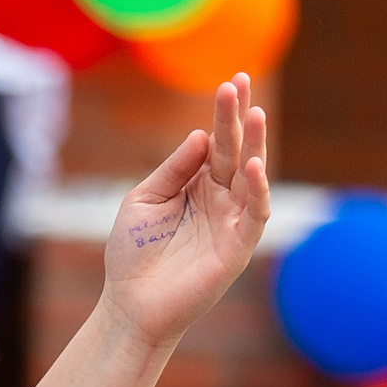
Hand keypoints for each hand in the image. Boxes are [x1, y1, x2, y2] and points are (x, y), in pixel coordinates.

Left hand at [102, 74, 271, 351]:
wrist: (131, 304)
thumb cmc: (133, 254)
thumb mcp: (144, 200)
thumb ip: (173, 170)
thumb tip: (201, 136)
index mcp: (197, 184)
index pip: (217, 142)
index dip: (225, 114)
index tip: (232, 82)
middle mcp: (220, 198)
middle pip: (236, 150)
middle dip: (240, 118)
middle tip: (242, 82)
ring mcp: (231, 220)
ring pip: (250, 176)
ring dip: (255, 145)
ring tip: (256, 115)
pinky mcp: (237, 246)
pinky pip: (253, 213)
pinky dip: (256, 190)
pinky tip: (252, 166)